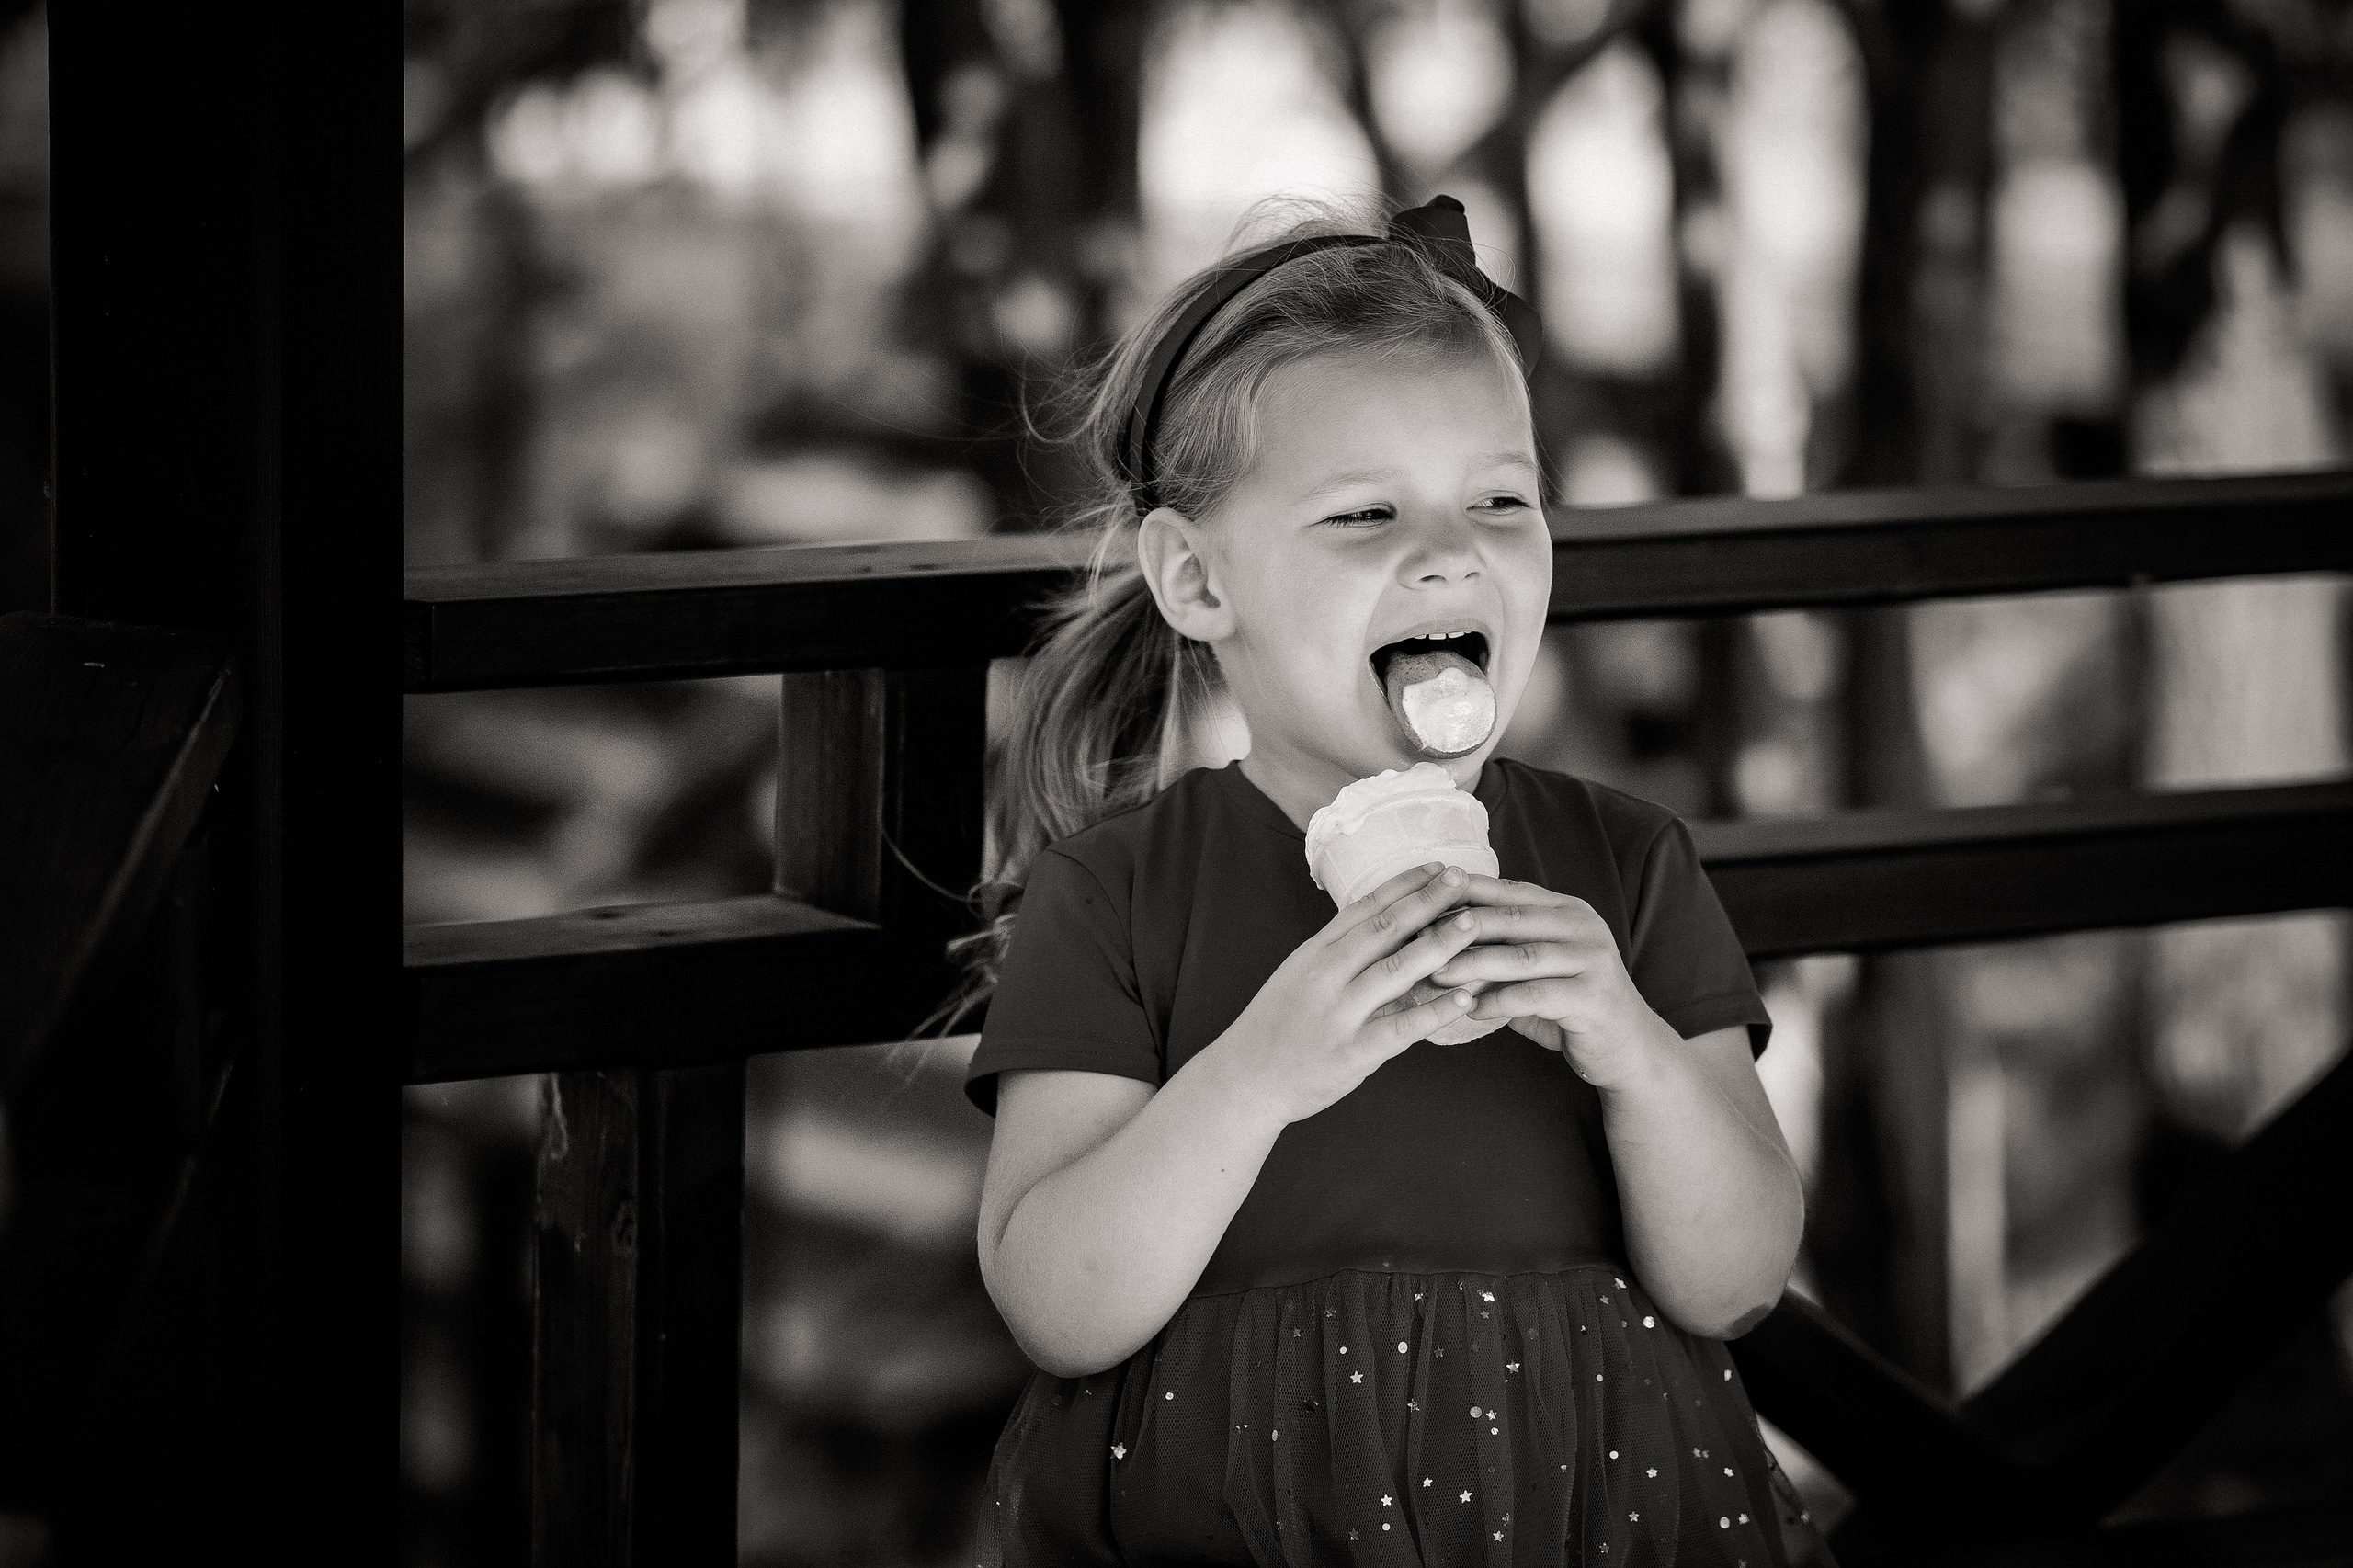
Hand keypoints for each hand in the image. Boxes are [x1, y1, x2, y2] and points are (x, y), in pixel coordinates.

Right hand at [1205, 863, 1486, 1129]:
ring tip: (1474, 925)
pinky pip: (1400, 1028)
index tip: (1437, 867)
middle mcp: (1325, 976)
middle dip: (1427, 901)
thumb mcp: (1300, 977)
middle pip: (1384, 929)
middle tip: (1463, 879)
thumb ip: (1341, 955)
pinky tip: (1465, 999)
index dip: (1404, 885)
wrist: (1243, 1081)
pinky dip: (1434, 1012)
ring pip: (1396, 970)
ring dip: (1439, 944)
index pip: (1364, 908)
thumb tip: (1390, 929)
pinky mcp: (1351, 1053)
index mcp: (1314, 953)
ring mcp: (1338, 1014)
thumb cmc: (1276, 1028)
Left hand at [1424, 875, 1676, 1088]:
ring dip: (1472, 964)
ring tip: (1435, 974)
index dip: (1463, 894)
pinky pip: (1536, 995)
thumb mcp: (1536, 970)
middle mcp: (1582, 926)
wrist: (1629, 1050)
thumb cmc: (1571, 1007)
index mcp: (1565, 910)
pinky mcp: (1594, 996)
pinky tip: (1468, 1009)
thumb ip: (1500, 951)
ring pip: (1520, 956)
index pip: (1507, 892)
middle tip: (1416, 940)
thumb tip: (1435, 942)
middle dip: (1459, 928)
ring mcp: (1592, 959)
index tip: (1420, 900)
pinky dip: (1498, 1001)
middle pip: (1510, 919)